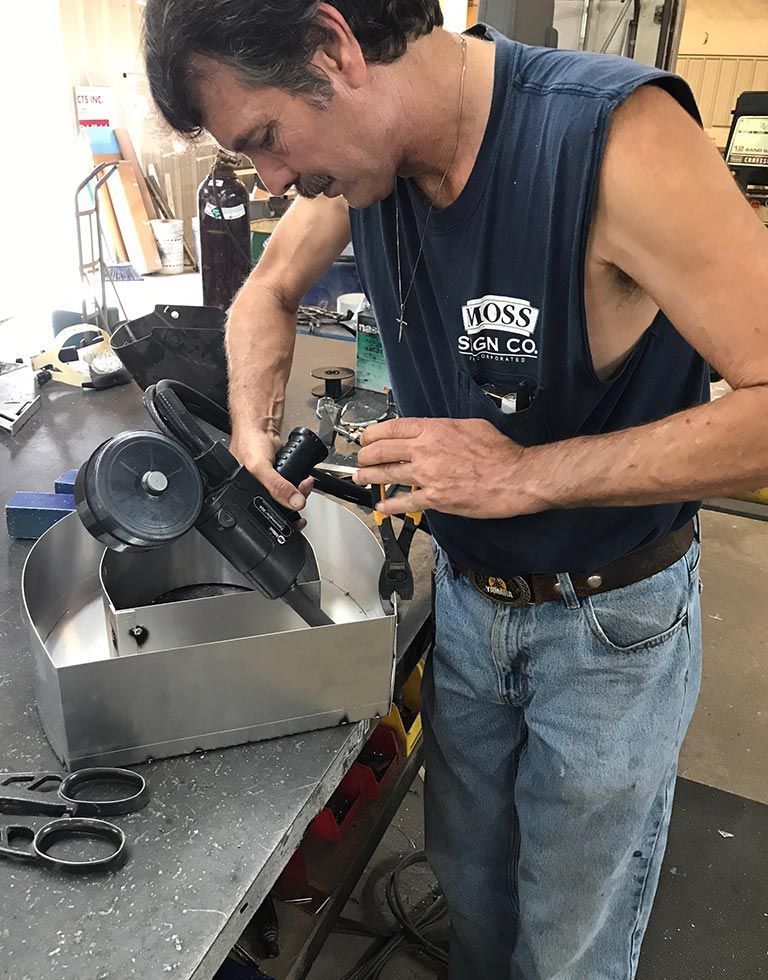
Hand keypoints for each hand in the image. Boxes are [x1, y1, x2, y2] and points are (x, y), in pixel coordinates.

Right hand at [229, 428, 313, 524]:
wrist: (260, 426)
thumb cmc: (248, 443)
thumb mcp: (259, 467)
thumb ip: (277, 486)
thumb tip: (295, 502)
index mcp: (247, 494)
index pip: (267, 514)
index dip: (283, 518)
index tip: (298, 516)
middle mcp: (258, 491)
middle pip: (281, 507)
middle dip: (295, 502)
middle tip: (302, 494)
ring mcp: (270, 484)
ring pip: (289, 497)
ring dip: (300, 492)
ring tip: (305, 484)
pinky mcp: (280, 476)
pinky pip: (292, 485)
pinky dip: (300, 484)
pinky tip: (304, 479)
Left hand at [353, 418, 530, 517]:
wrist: (514, 476)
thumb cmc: (499, 452)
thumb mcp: (471, 426)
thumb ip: (446, 428)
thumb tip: (436, 431)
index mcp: (434, 429)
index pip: (391, 427)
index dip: (373, 433)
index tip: (367, 438)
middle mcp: (425, 450)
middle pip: (382, 450)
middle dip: (365, 455)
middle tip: (360, 459)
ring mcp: (428, 475)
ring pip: (387, 475)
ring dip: (369, 477)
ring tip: (360, 478)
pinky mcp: (435, 498)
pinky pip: (405, 502)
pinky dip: (390, 505)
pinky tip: (381, 506)